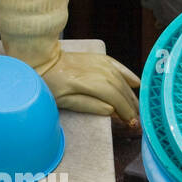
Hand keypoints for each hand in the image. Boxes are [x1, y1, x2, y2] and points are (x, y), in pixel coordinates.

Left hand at [0, 0, 140, 123]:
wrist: (43, 60)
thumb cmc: (50, 83)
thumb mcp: (66, 101)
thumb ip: (90, 106)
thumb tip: (112, 111)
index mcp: (88, 82)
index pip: (114, 98)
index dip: (125, 111)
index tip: (132, 123)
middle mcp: (98, 71)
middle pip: (121, 90)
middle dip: (131, 106)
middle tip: (137, 120)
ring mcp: (101, 63)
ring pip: (122, 81)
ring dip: (131, 96)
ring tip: (137, 109)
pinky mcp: (101, 58)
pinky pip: (120, 68)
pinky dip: (130, 77)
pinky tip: (137, 85)